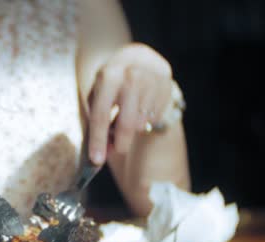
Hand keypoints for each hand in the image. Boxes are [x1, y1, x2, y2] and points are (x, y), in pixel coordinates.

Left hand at [87, 43, 173, 164]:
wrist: (138, 58)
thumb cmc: (110, 84)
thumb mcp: (97, 94)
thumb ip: (96, 121)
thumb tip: (100, 153)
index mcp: (109, 74)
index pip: (101, 113)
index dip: (97, 139)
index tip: (96, 160)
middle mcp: (132, 74)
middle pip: (127, 122)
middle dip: (121, 142)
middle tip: (117, 150)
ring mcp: (153, 80)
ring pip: (142, 122)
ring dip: (132, 130)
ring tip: (125, 120)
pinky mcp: (168, 86)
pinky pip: (155, 118)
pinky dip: (145, 122)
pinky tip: (140, 112)